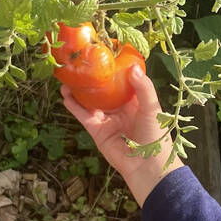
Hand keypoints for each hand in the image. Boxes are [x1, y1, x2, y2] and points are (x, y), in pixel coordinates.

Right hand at [61, 65, 183, 205]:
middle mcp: (120, 108)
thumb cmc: (155, 135)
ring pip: (90, 101)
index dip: (113, 70)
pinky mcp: (97, 131)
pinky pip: (84, 116)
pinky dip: (74, 106)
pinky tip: (66, 96)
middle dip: (92, 79)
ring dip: (79, 91)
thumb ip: (143, 87)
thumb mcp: (152, 107)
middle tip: (80, 64)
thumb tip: (132, 68)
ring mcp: (107, 119)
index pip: (122, 82)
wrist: (147, 164)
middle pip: (103, 90)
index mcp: (134, 101)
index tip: (104, 55)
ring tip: (68, 77)